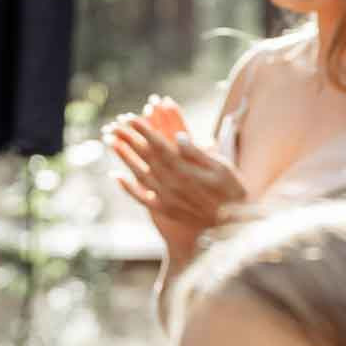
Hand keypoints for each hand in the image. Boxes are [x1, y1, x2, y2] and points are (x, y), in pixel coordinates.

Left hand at [106, 98, 247, 266]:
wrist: (234, 228)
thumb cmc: (233, 193)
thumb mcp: (224, 168)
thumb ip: (198, 153)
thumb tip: (177, 136)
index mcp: (185, 170)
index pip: (159, 144)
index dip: (143, 130)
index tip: (130, 117)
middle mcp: (172, 183)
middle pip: (145, 156)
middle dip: (128, 138)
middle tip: (114, 124)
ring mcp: (167, 198)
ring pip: (139, 174)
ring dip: (123, 157)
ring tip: (110, 142)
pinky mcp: (165, 211)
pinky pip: (142, 198)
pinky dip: (128, 188)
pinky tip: (116, 176)